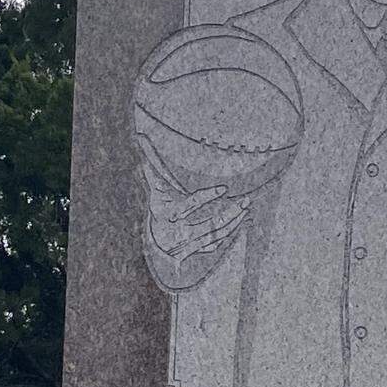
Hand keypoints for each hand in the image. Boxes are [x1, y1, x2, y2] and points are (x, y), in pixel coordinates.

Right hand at [141, 133, 248, 276]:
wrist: (154, 244)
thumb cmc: (157, 209)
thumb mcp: (154, 191)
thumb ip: (152, 168)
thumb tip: (141, 137)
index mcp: (168, 214)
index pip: (191, 204)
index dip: (207, 197)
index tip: (224, 189)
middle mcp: (179, 231)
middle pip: (210, 224)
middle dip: (229, 214)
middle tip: (245, 200)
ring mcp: (189, 243)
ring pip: (215, 235)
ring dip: (233, 222)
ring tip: (245, 208)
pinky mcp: (195, 250)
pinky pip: (214, 244)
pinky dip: (228, 234)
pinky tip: (240, 222)